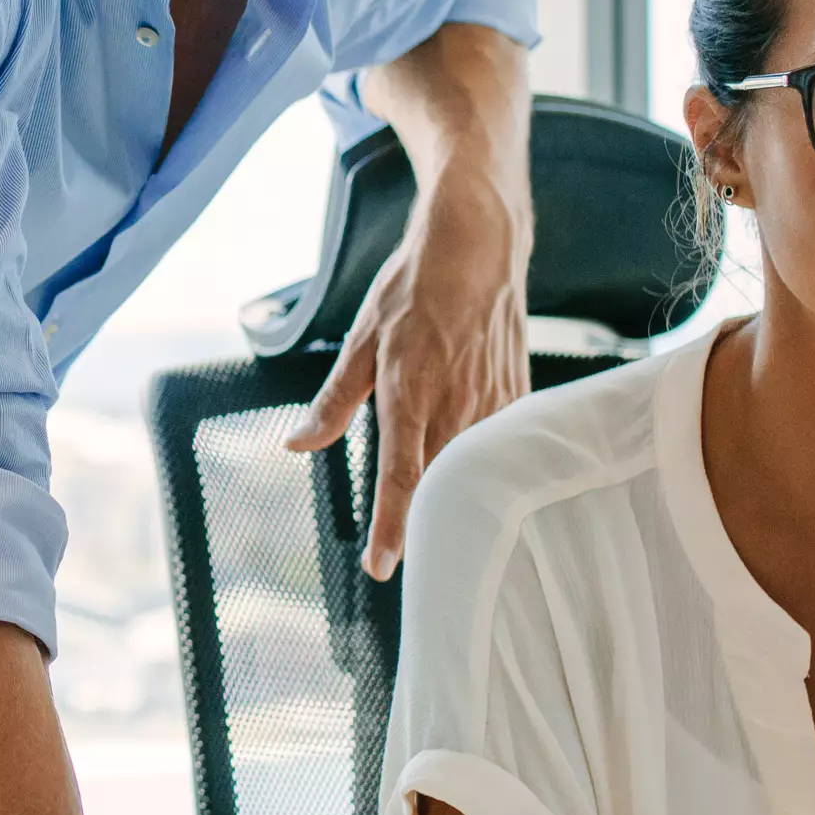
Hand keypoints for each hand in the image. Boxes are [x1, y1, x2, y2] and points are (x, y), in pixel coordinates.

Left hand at [284, 180, 533, 577]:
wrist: (479, 245)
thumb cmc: (414, 288)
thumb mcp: (360, 339)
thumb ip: (333, 401)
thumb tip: (297, 445)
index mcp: (410, 391)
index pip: (400, 474)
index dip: (391, 526)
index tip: (382, 569)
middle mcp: (456, 403)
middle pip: (440, 485)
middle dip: (423, 527)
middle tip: (404, 562)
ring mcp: (493, 402)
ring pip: (474, 471)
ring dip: (456, 503)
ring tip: (442, 537)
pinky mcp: (517, 397)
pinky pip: (501, 448)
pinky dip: (486, 470)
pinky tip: (476, 484)